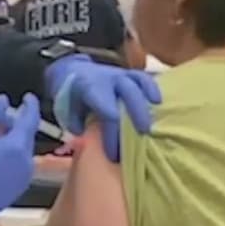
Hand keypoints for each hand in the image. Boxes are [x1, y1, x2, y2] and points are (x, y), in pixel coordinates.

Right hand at [0, 94, 39, 225]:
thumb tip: (4, 101)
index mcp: (17, 147)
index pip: (30, 119)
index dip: (30, 105)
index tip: (27, 97)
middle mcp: (27, 161)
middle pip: (25, 135)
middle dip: (13, 125)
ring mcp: (25, 176)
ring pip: (22, 150)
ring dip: (10, 140)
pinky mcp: (20, 187)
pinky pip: (19, 163)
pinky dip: (10, 154)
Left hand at [45, 56, 161, 161]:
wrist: (73, 72)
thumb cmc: (72, 97)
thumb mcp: (67, 109)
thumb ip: (76, 122)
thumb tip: (86, 137)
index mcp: (90, 88)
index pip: (106, 110)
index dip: (112, 133)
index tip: (114, 153)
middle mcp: (108, 79)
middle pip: (128, 93)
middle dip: (136, 114)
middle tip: (143, 135)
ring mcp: (120, 74)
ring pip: (138, 83)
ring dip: (147, 101)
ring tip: (154, 121)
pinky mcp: (130, 74)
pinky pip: (143, 78)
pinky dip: (152, 88)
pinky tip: (158, 102)